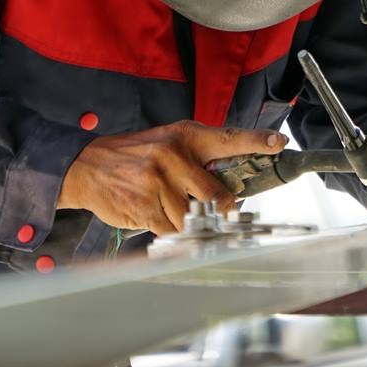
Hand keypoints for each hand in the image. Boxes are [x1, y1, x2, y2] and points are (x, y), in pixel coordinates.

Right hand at [58, 121, 284, 234]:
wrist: (86, 166)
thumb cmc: (132, 156)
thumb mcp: (164, 143)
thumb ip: (194, 158)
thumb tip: (227, 186)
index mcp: (184, 137)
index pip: (227, 138)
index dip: (256, 141)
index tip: (279, 143)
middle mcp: (174, 157)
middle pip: (216, 193)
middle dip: (222, 208)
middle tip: (224, 211)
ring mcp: (159, 184)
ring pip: (192, 217)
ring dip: (186, 220)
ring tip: (165, 205)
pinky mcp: (146, 207)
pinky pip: (171, 230)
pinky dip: (167, 229)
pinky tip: (150, 213)